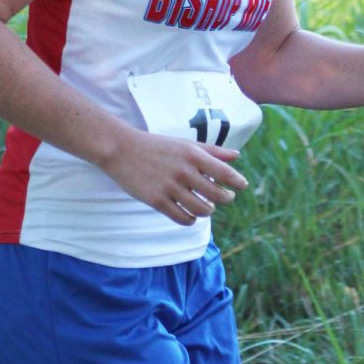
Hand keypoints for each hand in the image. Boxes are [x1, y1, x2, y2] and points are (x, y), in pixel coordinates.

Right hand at [102, 130, 247, 225]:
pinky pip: (182, 218)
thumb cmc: (157, 146)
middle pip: (217, 195)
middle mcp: (184, 171)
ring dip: (208, 211)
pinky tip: (190, 215)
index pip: (224, 173)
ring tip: (207, 207)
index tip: (241, 186)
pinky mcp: (157, 201)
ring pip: (202, 210)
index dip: (237, 182)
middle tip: (225, 197)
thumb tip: (236, 156)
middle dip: (226, 198)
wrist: (122, 150)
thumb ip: (211, 151)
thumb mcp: (185, 144)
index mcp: (193, 155)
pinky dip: (191, 220)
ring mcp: (170, 187)